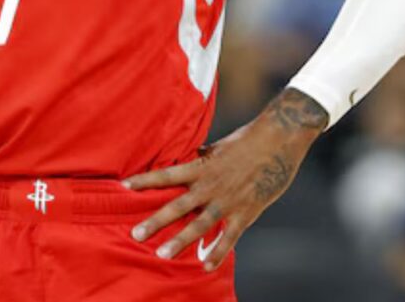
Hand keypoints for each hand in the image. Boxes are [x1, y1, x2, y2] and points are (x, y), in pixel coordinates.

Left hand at [124, 89, 327, 270]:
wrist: (280, 138)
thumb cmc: (250, 139)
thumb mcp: (220, 146)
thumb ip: (204, 157)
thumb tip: (190, 156)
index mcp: (203, 165)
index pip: (168, 174)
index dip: (145, 180)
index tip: (123, 186)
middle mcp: (211, 184)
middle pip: (178, 205)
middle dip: (156, 221)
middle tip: (135, 234)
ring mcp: (229, 200)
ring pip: (200, 224)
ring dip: (180, 240)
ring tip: (162, 254)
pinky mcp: (247, 211)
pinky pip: (229, 236)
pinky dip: (217, 252)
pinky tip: (205, 266)